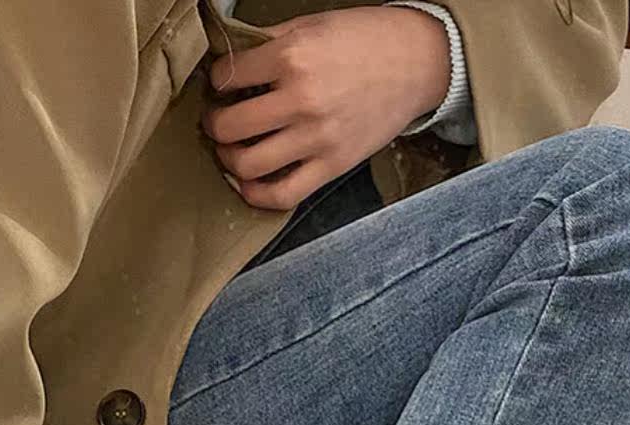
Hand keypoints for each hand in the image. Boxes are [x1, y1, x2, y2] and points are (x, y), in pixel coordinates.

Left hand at [203, 6, 450, 210]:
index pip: (226, 78)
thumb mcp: (312, 24)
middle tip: (218, 120)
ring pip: (247, 165)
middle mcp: (301, 100)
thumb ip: (269, 43)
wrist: (416, 62)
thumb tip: (230, 62)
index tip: (223, 85)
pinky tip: (248, 183)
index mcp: (292, 56)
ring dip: (228, 159)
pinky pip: (282, 194)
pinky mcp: (332, 166)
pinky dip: (255, 194)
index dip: (217, 81)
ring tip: (231, 149)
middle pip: (228, 127)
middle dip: (214, 124)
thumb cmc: (364, 40)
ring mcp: (317, 139)